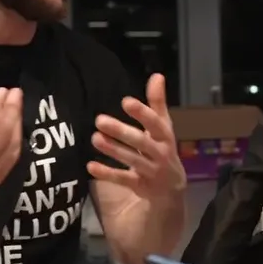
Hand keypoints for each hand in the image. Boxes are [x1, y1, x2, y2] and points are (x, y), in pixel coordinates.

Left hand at [88, 74, 185, 201]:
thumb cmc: (163, 148)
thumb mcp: (163, 126)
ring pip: (132, 160)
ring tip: (95, 138)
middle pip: (141, 142)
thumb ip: (157, 103)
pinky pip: (123, 179)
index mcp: (165, 136)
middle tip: (99, 120)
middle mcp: (160, 153)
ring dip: (113, 149)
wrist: (172, 188)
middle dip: (121, 131)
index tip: (125, 101)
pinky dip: (107, 173)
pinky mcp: (140, 185)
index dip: (142, 113)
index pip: (155, 123)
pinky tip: (90, 166)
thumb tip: (157, 75)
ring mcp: (151, 171)